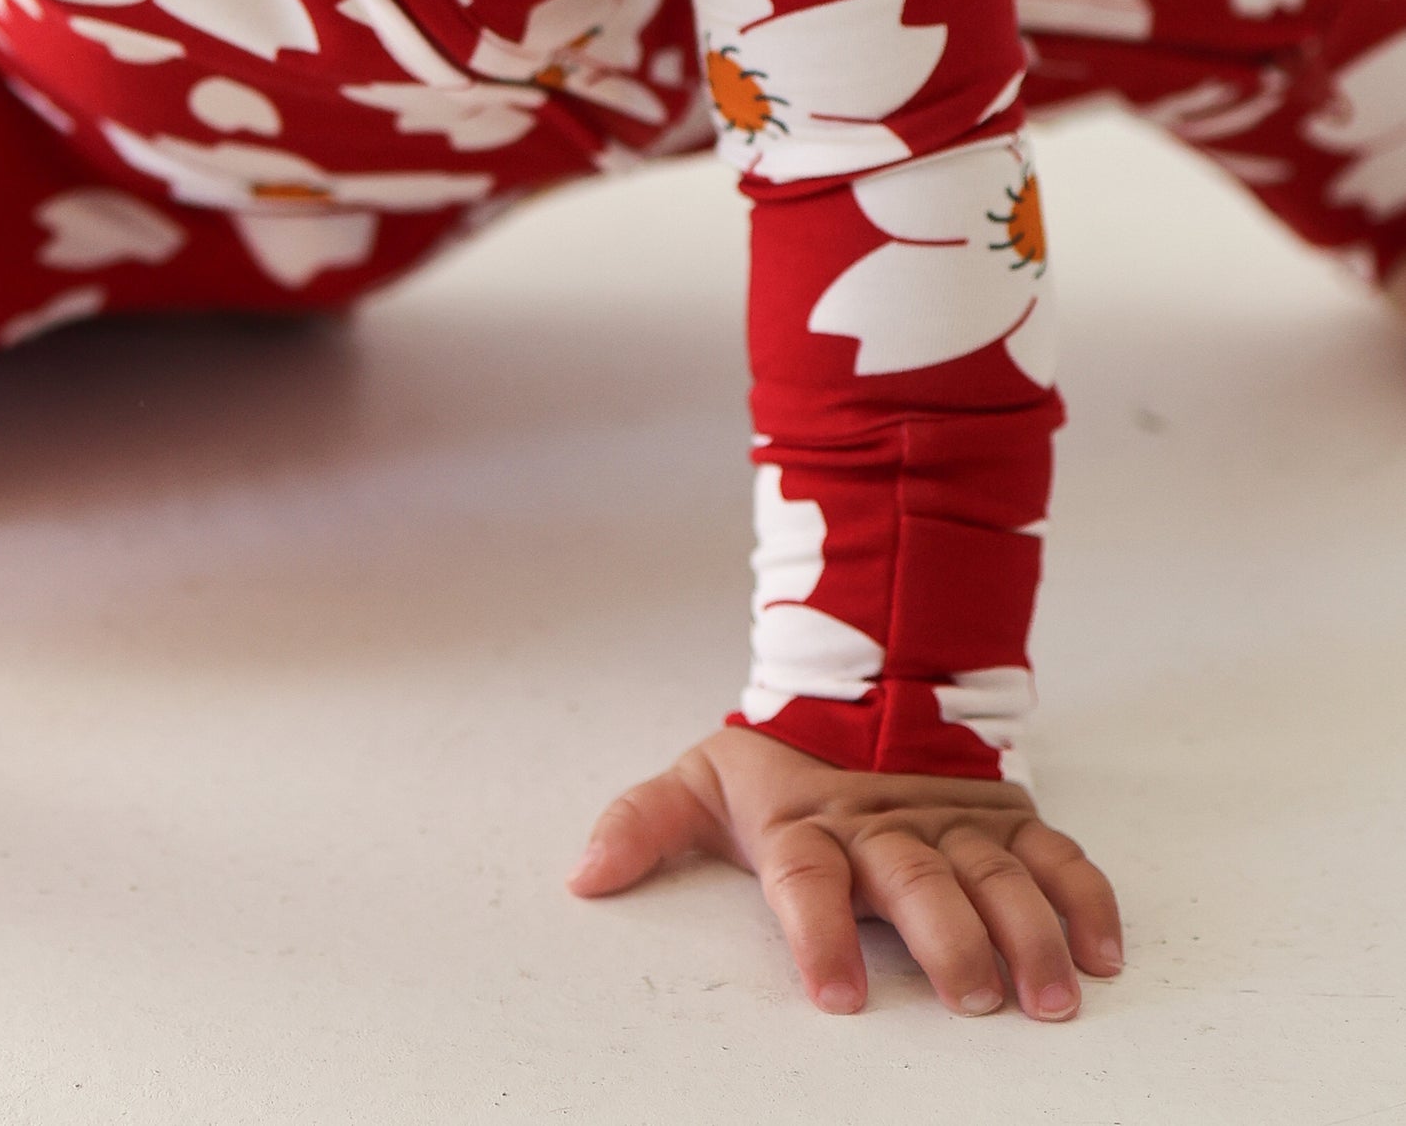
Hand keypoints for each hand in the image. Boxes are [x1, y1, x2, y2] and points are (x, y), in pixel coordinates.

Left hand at [569, 725, 1121, 1019]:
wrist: (855, 687)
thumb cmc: (775, 765)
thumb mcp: (698, 783)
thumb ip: (642, 826)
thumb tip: (582, 876)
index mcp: (808, 823)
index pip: (806, 877)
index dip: (817, 933)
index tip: (836, 998)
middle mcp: (885, 824)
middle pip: (917, 880)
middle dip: (948, 938)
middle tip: (973, 997)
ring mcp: (952, 819)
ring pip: (996, 872)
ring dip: (1028, 932)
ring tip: (1049, 996)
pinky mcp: (1006, 816)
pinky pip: (1055, 855)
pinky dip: (1086, 898)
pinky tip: (1103, 954)